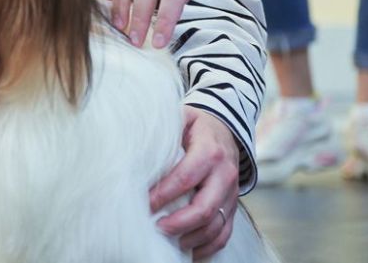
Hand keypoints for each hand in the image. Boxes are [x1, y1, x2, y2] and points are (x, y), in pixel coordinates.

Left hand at [150, 108, 240, 257]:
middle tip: (157, 227)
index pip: (185, 178)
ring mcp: (232, 193)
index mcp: (209, 151)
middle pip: (204, 207)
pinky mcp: (233, 205)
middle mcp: (225, 174)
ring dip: (192, 237)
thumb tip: (134, 142)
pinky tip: (191, 250)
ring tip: (171, 240)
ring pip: (215, 224)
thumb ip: (164, 128)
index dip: (164, 194)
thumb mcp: (182, 117)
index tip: (146, 203)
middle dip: (178, 222)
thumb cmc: (196, 126)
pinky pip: (225, 232)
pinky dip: (208, 246)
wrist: (225, 129)